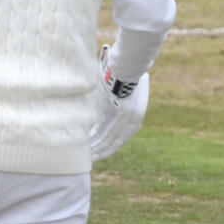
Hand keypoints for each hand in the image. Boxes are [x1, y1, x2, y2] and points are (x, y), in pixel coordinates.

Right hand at [90, 46, 149, 161]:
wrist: (128, 64)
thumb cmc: (123, 72)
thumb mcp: (122, 90)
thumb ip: (116, 100)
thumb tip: (112, 98)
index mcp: (136, 116)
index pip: (122, 137)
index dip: (111, 147)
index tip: (101, 153)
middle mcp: (134, 120)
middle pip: (116, 142)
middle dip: (104, 151)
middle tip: (92, 159)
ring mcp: (128, 118)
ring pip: (111, 140)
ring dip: (98, 149)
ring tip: (88, 157)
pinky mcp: (121, 114)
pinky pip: (106, 132)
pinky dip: (97, 141)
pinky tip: (88, 148)